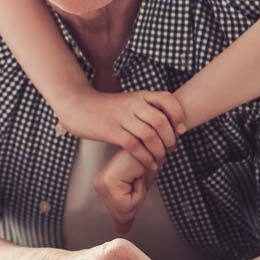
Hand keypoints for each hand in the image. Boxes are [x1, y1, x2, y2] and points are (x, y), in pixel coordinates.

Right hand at [57, 88, 186, 170]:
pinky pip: (135, 146)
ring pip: (150, 135)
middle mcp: (132, 104)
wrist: (78, 105)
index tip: (181, 129)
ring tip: (161, 159)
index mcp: (139, 95)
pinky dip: (146, 158)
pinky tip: (149, 164)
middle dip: (170, 138)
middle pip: (161, 121)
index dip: (178, 114)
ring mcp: (122, 118)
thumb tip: (167, 122)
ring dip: (159, 151)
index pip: (166, 99)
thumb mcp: (128, 101)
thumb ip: (145, 108)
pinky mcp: (112, 131)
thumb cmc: (105, 107)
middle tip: (171, 148)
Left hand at [93, 148, 156, 233]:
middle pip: (124, 213)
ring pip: (126, 210)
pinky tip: (137, 172)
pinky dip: (140, 190)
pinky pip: (128, 203)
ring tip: (138, 174)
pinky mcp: (110, 182)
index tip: (138, 181)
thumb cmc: (148, 161)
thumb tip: (122, 231)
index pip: (122, 214)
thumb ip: (128, 211)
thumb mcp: (139, 189)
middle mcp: (99, 184)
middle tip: (138, 177)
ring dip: (140, 193)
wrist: (151, 143)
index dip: (138, 200)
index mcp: (103, 185)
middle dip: (138, 197)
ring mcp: (103, 183)